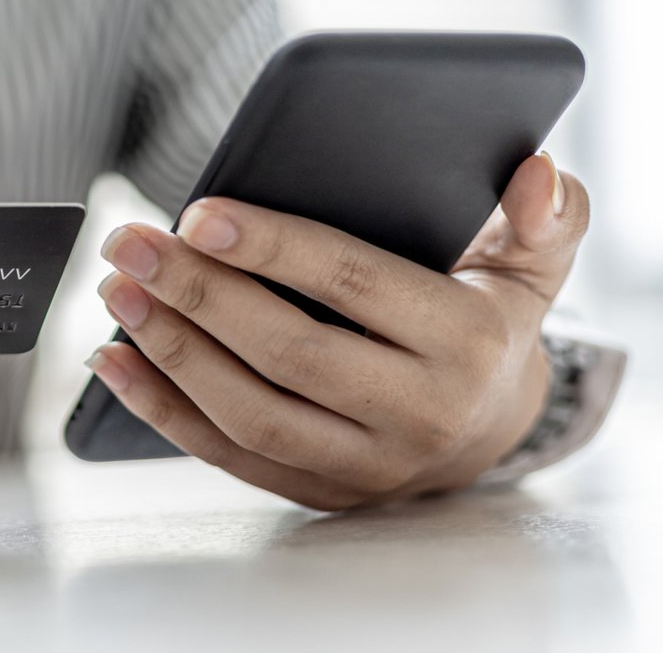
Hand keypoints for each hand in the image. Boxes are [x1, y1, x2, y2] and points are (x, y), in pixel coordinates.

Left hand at [85, 153, 588, 509]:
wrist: (492, 428)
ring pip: (249, 413)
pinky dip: (162, 409)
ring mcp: (365, 465)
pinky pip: (227, 455)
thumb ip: (550, 214)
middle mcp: (417, 414)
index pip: (353, 286)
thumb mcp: (535, 264)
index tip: (197, 212)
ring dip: (171, 351)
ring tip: (118, 291)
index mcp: (467, 343)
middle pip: (287, 352)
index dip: (271, 248)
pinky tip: (113, 360)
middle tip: (131, 243)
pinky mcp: (319, 491)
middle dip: (198, 294)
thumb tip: (536, 170)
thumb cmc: (490, 320)